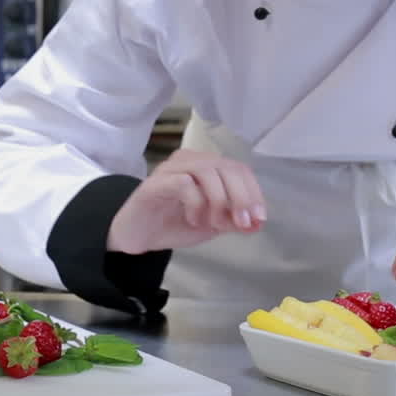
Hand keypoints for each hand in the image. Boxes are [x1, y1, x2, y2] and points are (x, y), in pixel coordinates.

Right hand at [107, 149, 265, 254]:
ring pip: (207, 171)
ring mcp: (171, 168)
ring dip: (219, 201)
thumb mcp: (211, 225)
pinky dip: (196, 204)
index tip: (258, 218)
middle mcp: (189, 160)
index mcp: (206, 166)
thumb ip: (233, 221)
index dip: (253, 192)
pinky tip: (192, 220)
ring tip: (214, 224)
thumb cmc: (172, 224)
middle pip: (226, 167)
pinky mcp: (156, 182)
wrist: (136, 236)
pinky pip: (184, 184)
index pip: (238, 169)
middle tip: (243, 223)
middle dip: (241, 197)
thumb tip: (257, 222)